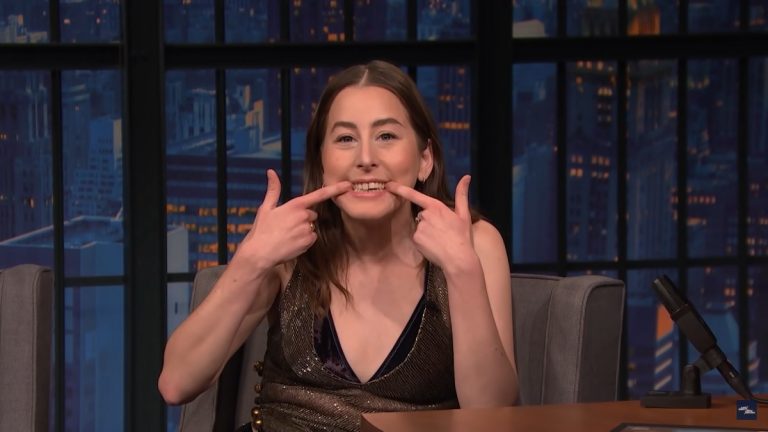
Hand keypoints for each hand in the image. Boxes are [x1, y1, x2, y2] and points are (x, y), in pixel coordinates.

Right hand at [233, 169, 350, 269]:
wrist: (260, 253)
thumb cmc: (261, 230)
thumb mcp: (265, 208)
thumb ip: (273, 190)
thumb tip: (271, 171)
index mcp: (295, 205)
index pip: (319, 195)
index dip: (335, 189)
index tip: (348, 185)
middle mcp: (304, 216)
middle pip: (312, 214)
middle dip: (303, 218)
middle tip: (287, 225)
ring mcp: (307, 229)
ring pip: (311, 227)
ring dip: (303, 230)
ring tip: (287, 235)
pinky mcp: (309, 242)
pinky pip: (311, 238)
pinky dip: (304, 240)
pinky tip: (291, 243)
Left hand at [386, 175, 474, 268]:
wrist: (458, 258)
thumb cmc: (462, 235)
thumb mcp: (464, 213)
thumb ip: (462, 194)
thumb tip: (467, 176)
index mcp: (436, 206)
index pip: (414, 195)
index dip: (400, 189)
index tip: (388, 185)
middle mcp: (425, 215)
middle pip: (422, 214)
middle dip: (429, 220)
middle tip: (442, 230)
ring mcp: (419, 227)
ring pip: (420, 226)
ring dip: (427, 231)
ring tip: (439, 239)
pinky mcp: (416, 239)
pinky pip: (417, 237)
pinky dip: (423, 241)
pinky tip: (433, 245)